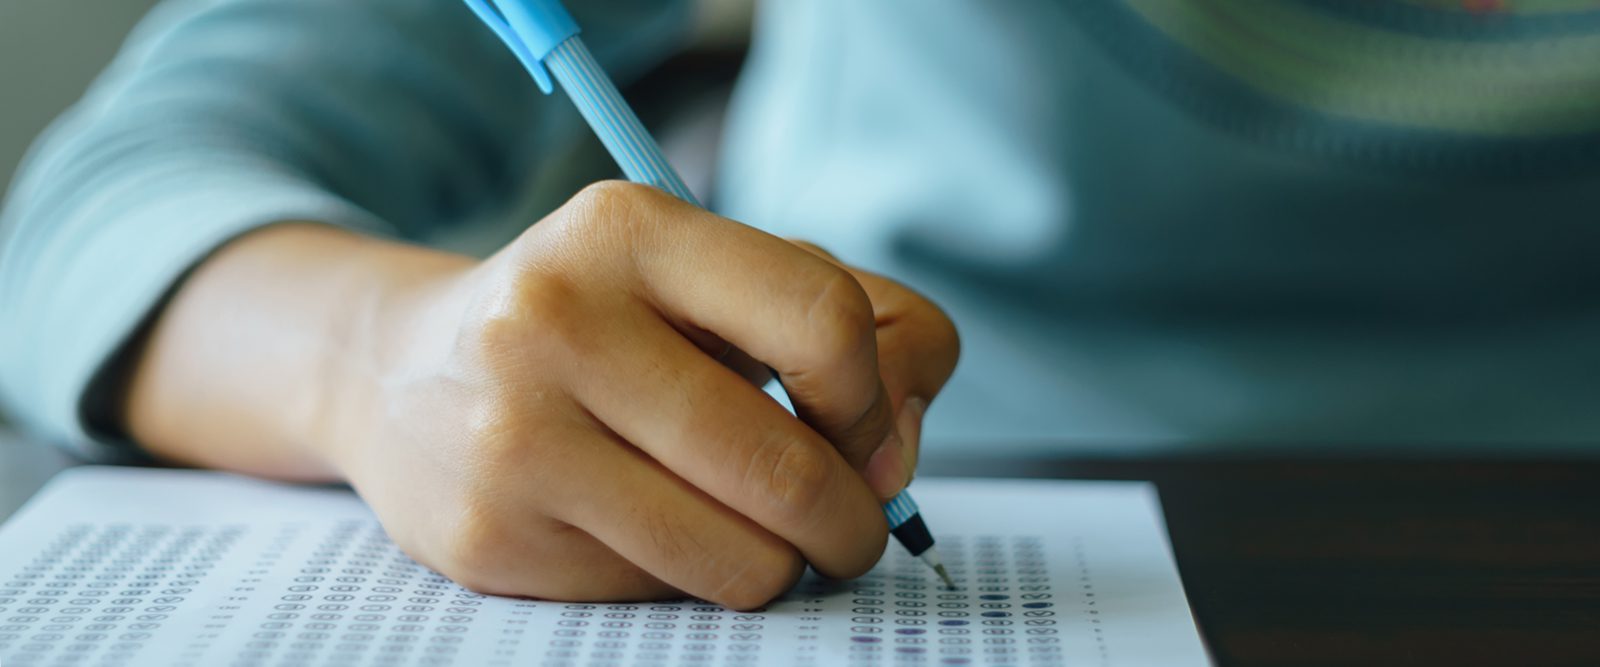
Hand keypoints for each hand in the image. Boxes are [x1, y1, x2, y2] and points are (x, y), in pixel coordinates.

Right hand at [126, 181, 958, 607]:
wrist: (400, 375)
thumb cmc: (604, 324)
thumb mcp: (713, 278)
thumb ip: (852, 326)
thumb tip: (894, 453)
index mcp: (630, 229)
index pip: (821, 317)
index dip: (876, 400)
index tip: (869, 438)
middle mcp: (556, 318)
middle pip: (786, 465)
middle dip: (850, 522)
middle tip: (848, 531)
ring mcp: (513, 434)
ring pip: (738, 556)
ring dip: (783, 566)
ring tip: (764, 537)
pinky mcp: (489, 536)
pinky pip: (662, 592)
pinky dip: (694, 578)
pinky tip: (654, 530)